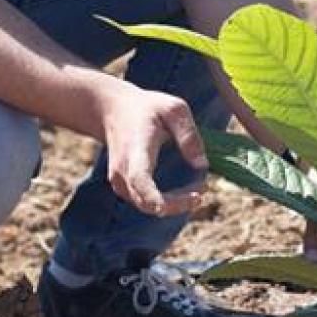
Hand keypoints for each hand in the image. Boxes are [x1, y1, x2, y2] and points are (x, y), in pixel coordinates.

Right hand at [98, 81, 206, 215]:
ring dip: (173, 204)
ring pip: (146, 206)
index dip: (152, 197)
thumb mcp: (174, 109)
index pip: (139, 179)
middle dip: (176, 205)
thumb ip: (189, 135)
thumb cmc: (147, 108)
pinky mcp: (123, 187)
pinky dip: (164, 202)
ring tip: (197, 190)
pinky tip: (182, 192)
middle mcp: (123, 169)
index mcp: (136, 149)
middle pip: (145, 201)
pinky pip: (144, 203)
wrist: (113, 110)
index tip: (165, 208)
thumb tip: (202, 165)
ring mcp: (120, 180)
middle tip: (202, 192)